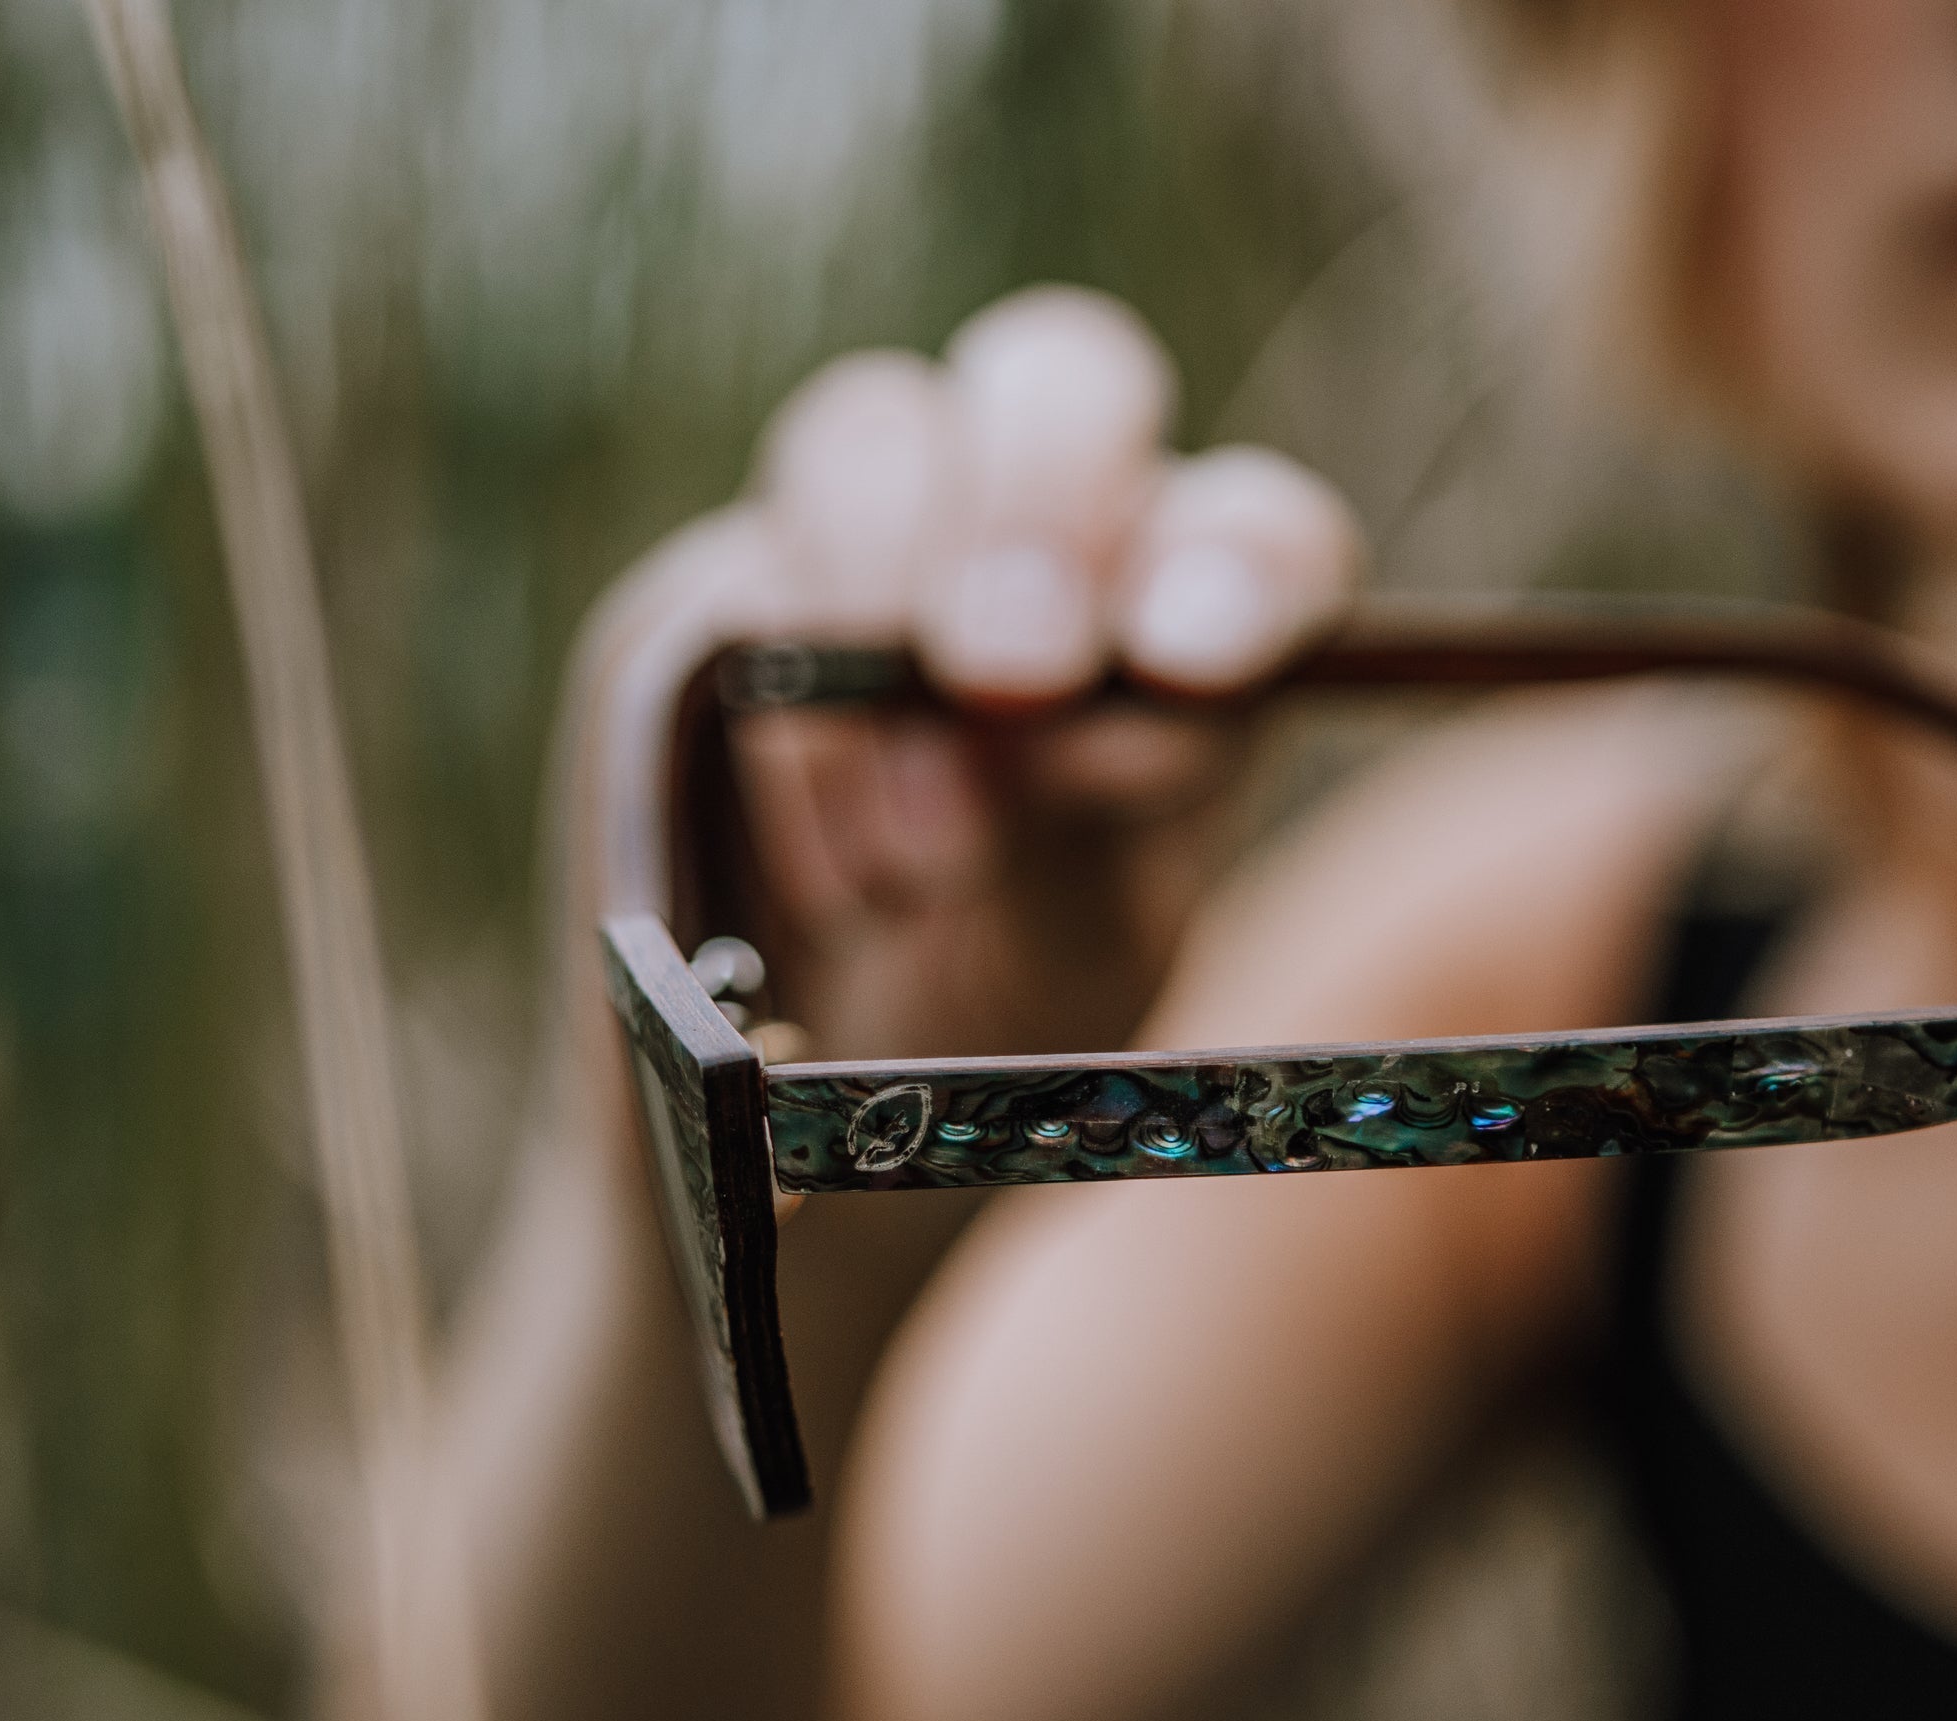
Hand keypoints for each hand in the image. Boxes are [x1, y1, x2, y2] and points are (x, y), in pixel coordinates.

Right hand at [569, 286, 1360, 1062]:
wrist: (807, 1108)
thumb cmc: (999, 1014)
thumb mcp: (1094, 948)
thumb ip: (1114, 825)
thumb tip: (1093, 720)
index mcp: (1186, 612)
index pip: (1247, 523)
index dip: (1231, 559)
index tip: (1191, 659)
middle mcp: (1038, 531)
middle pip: (1060, 376)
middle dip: (1037, 511)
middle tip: (1011, 681)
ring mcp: (864, 542)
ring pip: (871, 430)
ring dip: (883, 611)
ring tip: (917, 862)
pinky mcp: (709, 609)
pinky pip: (730, 595)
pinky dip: (793, 748)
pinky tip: (834, 889)